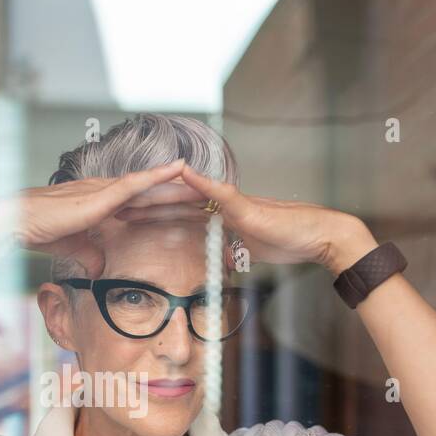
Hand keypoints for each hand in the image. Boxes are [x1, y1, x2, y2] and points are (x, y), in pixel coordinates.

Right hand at [0, 159, 205, 285]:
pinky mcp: (100, 194)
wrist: (17, 222)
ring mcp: (103, 190)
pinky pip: (135, 182)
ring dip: (177, 182)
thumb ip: (89, 254)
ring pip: (149, 185)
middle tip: (207, 193)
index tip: (187, 208)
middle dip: (178, 192)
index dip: (163, 204)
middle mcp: (105, 191)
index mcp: (100, 203)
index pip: (139, 203)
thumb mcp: (73, 247)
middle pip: (150, 192)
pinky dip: (158, 175)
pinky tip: (179, 168)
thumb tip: (101, 269)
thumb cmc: (39, 230)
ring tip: (204, 180)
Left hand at [113, 164, 378, 274]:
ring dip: (162, 193)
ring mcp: (234, 203)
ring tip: (133, 191)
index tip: (125, 218)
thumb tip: (225, 261)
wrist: (321, 237)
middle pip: (177, 202)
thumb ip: (236, 251)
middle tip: (113, 204)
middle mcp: (224, 205)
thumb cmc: (292, 244)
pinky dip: (202, 183)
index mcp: (221, 218)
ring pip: (191, 195)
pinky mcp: (247, 206)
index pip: (179, 215)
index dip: (152, 215)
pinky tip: (182, 173)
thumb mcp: (253, 252)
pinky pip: (221, 192)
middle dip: (145, 204)